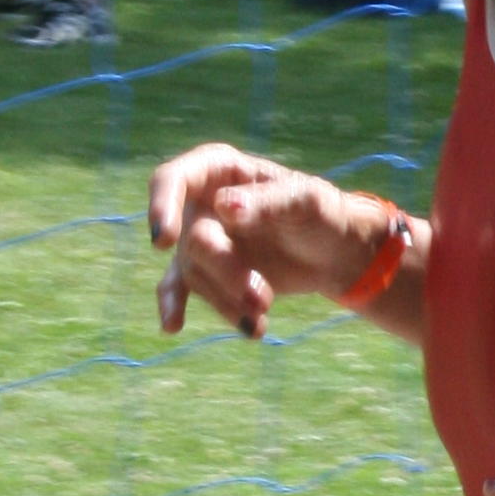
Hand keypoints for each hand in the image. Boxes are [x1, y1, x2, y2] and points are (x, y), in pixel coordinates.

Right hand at [149, 140, 374, 338]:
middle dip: (227, 272)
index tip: (165, 240)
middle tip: (264, 300)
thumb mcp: (307, 201)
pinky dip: (175, 306)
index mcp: (220, 169)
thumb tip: (224, 206)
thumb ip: (268, 202)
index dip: (162, 205)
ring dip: (227, 300)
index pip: (174, 179)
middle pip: (194, 240)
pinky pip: (181, 288)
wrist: (332, 252)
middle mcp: (203, 202)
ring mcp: (201, 238)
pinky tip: (172, 325)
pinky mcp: (206, 271)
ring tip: (261, 319)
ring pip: (195, 273)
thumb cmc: (321, 213)